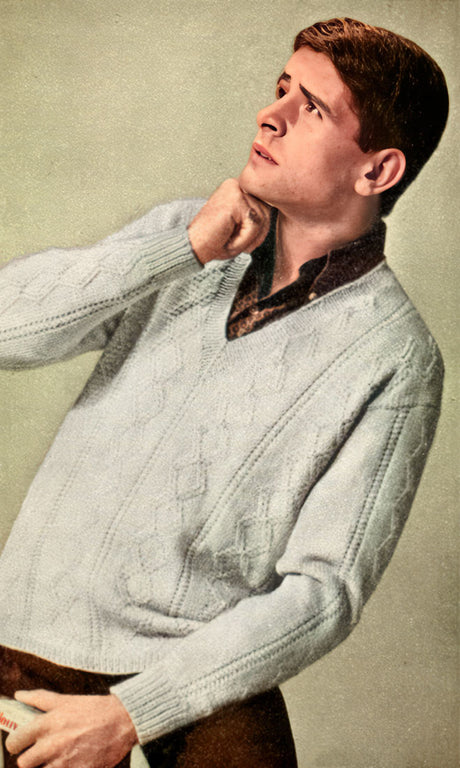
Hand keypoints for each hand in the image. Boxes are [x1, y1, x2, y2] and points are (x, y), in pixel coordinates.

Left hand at [5, 689, 137, 767]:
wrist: (124, 722)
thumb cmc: (95, 710)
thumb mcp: (66, 700)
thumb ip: (39, 699)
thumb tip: (19, 695)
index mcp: (47, 724)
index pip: (15, 741)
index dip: (16, 743)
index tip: (21, 744)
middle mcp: (52, 744)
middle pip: (23, 763)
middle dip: (31, 759)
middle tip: (40, 753)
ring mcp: (64, 762)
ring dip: (47, 766)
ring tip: (59, 757)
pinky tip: (72, 762)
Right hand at [187, 178, 270, 263]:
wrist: (193, 247)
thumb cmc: (214, 240)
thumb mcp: (242, 226)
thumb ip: (258, 216)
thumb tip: (277, 209)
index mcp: (237, 189)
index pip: (265, 208)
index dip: (258, 230)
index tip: (239, 238)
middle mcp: (237, 184)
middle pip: (267, 212)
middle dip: (256, 234)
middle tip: (234, 241)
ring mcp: (236, 190)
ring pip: (262, 220)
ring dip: (248, 238)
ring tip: (229, 239)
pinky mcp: (235, 200)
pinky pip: (254, 224)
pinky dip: (243, 239)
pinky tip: (227, 238)